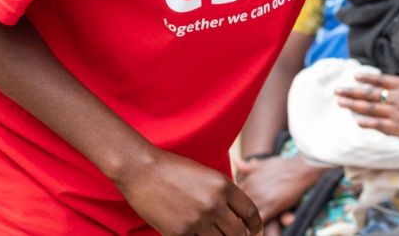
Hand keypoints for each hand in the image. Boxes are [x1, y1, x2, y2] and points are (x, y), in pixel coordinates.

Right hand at [114, 147, 262, 235]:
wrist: (143, 170)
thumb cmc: (174, 169)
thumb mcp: (207, 175)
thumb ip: (223, 193)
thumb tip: (237, 214)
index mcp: (224, 186)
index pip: (250, 212)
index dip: (255, 225)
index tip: (255, 230)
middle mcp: (214, 204)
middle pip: (237, 232)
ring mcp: (196, 220)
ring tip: (217, 235)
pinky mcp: (178, 233)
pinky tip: (197, 235)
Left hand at [234, 154, 324, 222]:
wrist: (299, 169)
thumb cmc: (282, 165)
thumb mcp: (262, 164)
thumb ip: (247, 166)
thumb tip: (235, 161)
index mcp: (246, 181)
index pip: (231, 197)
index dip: (232, 204)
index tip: (231, 210)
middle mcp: (250, 190)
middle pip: (235, 208)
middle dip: (235, 215)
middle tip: (233, 222)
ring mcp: (259, 200)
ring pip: (244, 216)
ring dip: (242, 223)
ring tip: (240, 230)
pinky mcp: (270, 208)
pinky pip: (257, 222)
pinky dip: (255, 228)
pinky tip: (255, 231)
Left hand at [336, 73, 398, 142]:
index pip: (380, 80)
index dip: (366, 78)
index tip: (354, 76)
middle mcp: (397, 97)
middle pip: (369, 94)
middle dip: (351, 92)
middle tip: (337, 91)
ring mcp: (397, 112)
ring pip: (370, 108)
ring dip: (353, 106)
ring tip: (340, 104)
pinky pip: (379, 125)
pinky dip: (367, 123)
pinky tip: (357, 121)